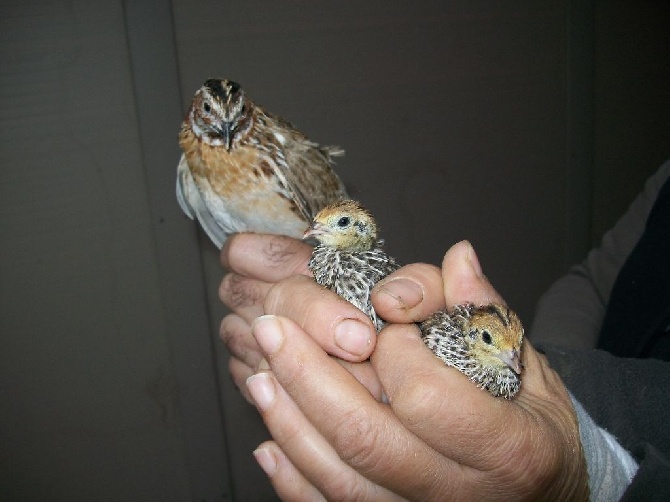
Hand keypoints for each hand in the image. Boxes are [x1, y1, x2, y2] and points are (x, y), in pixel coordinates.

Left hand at [244, 240, 589, 500]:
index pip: (426, 396)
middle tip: (272, 328)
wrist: (546, 495)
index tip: (383, 323)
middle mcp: (463, 495)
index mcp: (508, 445)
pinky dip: (296, 480)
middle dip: (309, 375)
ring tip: (260, 374)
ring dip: (292, 423)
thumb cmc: (534, 423)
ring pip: (342, 481)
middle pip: (367, 438)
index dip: (392, 352)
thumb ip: (485, 310)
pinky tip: (269, 443)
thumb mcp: (524, 362)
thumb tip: (458, 258)